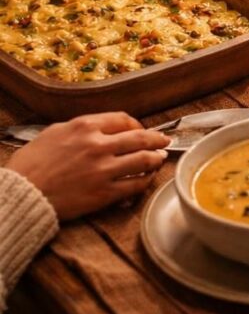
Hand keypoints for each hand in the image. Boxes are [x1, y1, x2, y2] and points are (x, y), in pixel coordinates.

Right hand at [6, 112, 169, 219]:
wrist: (20, 194)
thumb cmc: (30, 164)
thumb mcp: (54, 133)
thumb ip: (81, 128)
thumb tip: (100, 128)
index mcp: (85, 126)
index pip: (124, 119)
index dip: (137, 124)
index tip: (140, 129)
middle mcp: (98, 144)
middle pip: (140, 137)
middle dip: (157, 138)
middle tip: (164, 140)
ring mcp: (103, 169)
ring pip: (143, 160)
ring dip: (156, 158)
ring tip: (161, 158)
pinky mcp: (103, 193)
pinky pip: (134, 185)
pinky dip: (145, 180)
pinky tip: (147, 179)